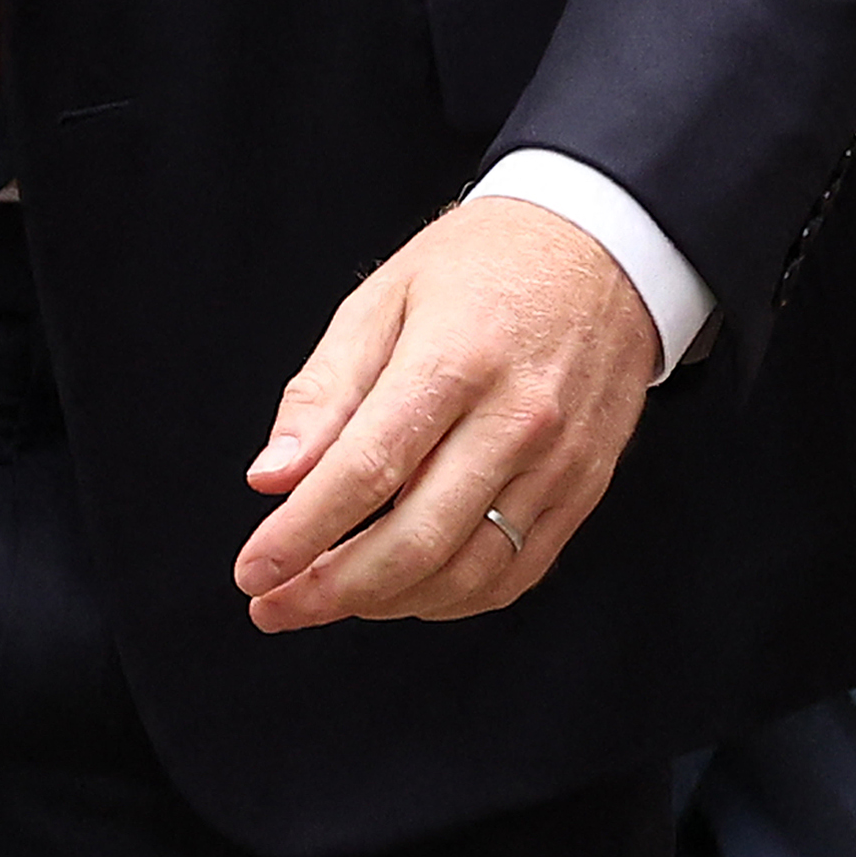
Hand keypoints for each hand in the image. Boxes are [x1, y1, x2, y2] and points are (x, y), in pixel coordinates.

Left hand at [233, 198, 658, 632]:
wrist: (604, 248)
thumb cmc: (480, 267)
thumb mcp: (383, 299)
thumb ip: (325, 392)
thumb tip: (271, 478)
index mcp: (455, 360)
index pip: (367, 470)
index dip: (302, 534)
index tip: (251, 572)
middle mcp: (517, 420)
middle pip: (418, 540)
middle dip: (333, 590)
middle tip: (273, 608)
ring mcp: (559, 462)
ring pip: (467, 572)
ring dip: (386, 603)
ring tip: (327, 600)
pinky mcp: (585, 488)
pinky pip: (515, 573)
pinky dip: (450, 599)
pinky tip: (401, 591)